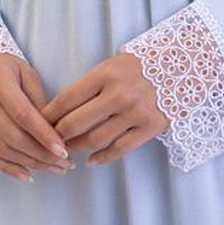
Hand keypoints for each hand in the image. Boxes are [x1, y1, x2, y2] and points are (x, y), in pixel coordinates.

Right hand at [0, 53, 75, 181]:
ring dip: (30, 163)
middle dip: (41, 154)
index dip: (44, 135)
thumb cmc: (6, 67)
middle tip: (65, 163)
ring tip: (54, 168)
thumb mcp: (27, 72)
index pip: (23, 114)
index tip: (63, 150)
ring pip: (2, 150)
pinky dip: (9, 168)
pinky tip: (28, 174)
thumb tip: (55, 130)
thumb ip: (40, 99)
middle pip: (13, 137)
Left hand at [39, 53, 170, 165]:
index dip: (49, 114)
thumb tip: (61, 110)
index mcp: (106, 74)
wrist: (183, 65)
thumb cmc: (140, 65)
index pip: (67, 98)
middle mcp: (119, 94)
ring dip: (77, 147)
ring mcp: (135, 113)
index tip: (40, 122)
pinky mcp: (150, 128)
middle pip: (76, 123)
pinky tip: (91, 159)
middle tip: (51, 139)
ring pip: (95, 140)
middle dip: (58, 135)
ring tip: (69, 148)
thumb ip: (90, 85)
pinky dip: (101, 158)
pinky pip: (119, 150)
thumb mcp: (113, 65)